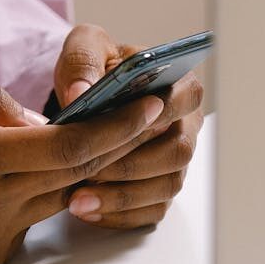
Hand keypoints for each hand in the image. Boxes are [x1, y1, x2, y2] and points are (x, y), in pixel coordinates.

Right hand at [0, 83, 163, 263]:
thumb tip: (40, 119)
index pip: (69, 145)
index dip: (115, 126)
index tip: (146, 107)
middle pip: (78, 174)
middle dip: (115, 145)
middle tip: (139, 118)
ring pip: (59, 198)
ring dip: (79, 171)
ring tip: (88, 141)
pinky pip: (30, 221)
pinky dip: (38, 196)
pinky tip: (20, 179)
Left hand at [53, 25, 203, 228]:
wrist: (88, 99)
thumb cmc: (96, 71)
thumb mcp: (86, 48)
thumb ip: (83, 61)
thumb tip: (81, 92)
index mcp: (178, 86)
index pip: (186, 100)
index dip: (158, 117)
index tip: (122, 129)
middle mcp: (185, 126)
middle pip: (178, 153)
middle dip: (131, 165)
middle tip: (89, 172)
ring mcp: (174, 161)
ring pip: (165, 187)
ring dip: (122, 197)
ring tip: (78, 199)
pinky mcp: (159, 189)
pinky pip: (151, 211)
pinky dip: (119, 215)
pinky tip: (87, 211)